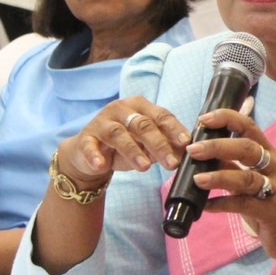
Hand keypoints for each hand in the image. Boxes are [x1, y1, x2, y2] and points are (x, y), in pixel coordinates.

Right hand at [57, 98, 190, 186]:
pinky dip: (95, 155)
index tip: (187, 143)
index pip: (161, 115)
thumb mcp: (148, 145)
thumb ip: (167, 145)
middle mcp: (121, 110)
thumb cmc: (126, 145)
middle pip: (142, 125)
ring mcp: (101, 123)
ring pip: (118, 134)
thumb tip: (189, 152)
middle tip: (172, 164)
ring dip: (132, 150)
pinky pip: (89, 146)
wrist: (91, 153)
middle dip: (159, 144)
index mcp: (140, 107)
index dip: (174, 129)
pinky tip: (102, 165)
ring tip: (145, 168)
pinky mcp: (86, 138)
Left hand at [185, 108, 275, 263]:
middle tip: (193, 150)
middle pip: (247, 149)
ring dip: (219, 177)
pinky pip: (244, 205)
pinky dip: (222, 204)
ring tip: (197, 179)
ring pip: (246, 178)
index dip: (227, 119)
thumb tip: (204, 152)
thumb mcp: (254, 181)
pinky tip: (206, 206)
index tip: (204, 119)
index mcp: (270, 155)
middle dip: (218, 146)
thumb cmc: (272, 206)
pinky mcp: (272, 212)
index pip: (250, 127)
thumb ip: (233, 166)